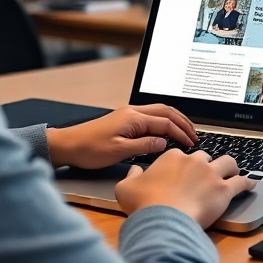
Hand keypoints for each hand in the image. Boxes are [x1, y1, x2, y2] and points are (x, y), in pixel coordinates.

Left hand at [46, 104, 197, 168]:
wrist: (68, 144)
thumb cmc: (89, 149)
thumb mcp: (119, 152)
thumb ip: (144, 146)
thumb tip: (164, 143)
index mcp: (133, 118)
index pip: (165, 123)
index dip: (180, 133)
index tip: (190, 143)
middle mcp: (133, 111)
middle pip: (166, 111)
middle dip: (183, 122)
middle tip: (194, 135)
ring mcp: (129, 113)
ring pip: (160, 111)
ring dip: (175, 119)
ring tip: (186, 130)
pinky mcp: (125, 118)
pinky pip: (151, 114)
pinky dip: (164, 120)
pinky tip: (167, 129)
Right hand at [115, 150, 254, 228]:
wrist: (163, 220)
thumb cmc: (144, 204)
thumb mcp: (126, 188)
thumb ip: (131, 176)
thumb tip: (134, 171)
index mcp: (172, 157)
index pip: (181, 155)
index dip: (183, 164)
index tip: (183, 171)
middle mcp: (194, 161)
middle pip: (205, 157)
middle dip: (207, 164)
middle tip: (207, 173)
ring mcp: (211, 175)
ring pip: (228, 163)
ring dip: (231, 167)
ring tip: (233, 171)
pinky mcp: (223, 190)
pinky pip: (240, 182)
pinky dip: (247, 183)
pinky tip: (250, 184)